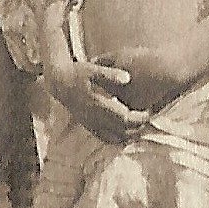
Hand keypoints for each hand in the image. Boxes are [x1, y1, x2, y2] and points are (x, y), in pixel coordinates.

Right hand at [47, 48, 164, 142]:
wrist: (59, 82)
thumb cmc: (78, 74)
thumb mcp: (93, 69)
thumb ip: (109, 74)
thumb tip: (127, 77)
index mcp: (97, 104)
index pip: (123, 118)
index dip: (138, 118)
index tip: (149, 112)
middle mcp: (94, 117)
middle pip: (121, 131)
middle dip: (137, 128)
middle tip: (148, 120)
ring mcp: (90, 124)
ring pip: (114, 138)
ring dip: (129, 136)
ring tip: (140, 128)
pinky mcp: (88, 126)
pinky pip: (105, 138)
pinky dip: (117, 138)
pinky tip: (126, 133)